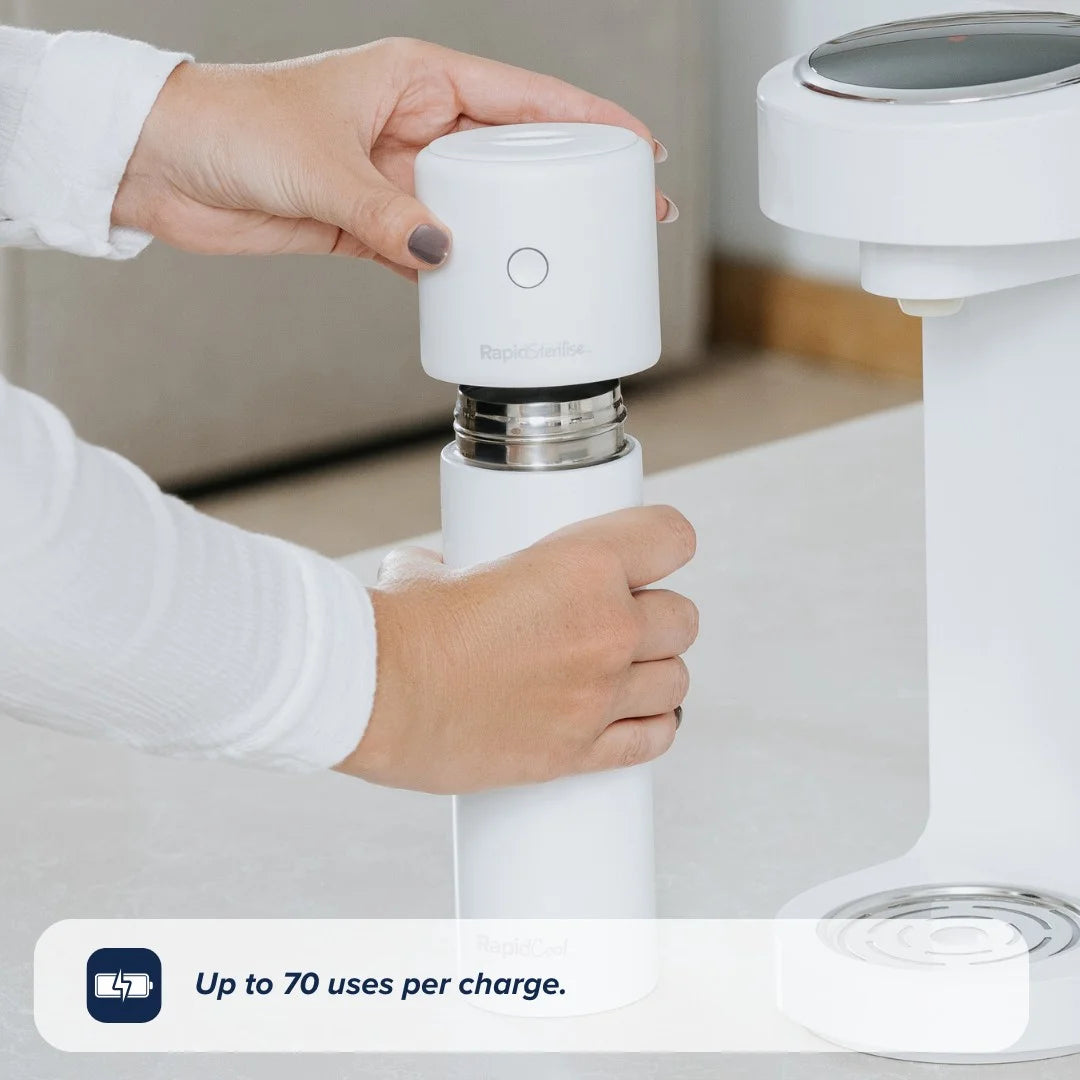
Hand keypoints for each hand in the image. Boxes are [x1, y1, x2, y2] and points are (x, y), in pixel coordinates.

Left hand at [112, 38, 675, 278]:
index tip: (636, 147)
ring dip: (514, 237)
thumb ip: (387, 214)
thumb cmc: (231, 126)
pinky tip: (484, 290)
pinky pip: (432, 250)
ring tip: (564, 262)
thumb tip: (441, 255)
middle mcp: (415, 127)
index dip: (588, 120)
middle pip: (514, 157)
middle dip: (567, 187)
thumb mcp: (322, 164)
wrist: (164, 165)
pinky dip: (456, 272)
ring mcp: (397, 178)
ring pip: (478, 209)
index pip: (524, 97)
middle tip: (620, 215)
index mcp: (417, 81)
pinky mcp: (372, 224)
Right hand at [335, 506, 697, 794]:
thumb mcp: (441, 567)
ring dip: (656, 673)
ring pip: (676, 680)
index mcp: (582, 565)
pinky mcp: (579, 751)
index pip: (672, 537)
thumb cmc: (399, 627)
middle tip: (622, 620)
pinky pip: (651, 740)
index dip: (663, 543)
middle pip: (682, 618)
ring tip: (624, 672)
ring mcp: (598, 694)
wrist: (374, 694)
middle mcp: (606, 629)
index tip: (650, 554)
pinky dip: (650, 727)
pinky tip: (632, 718)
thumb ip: (466, 564)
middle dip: (657, 617)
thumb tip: (448, 569)